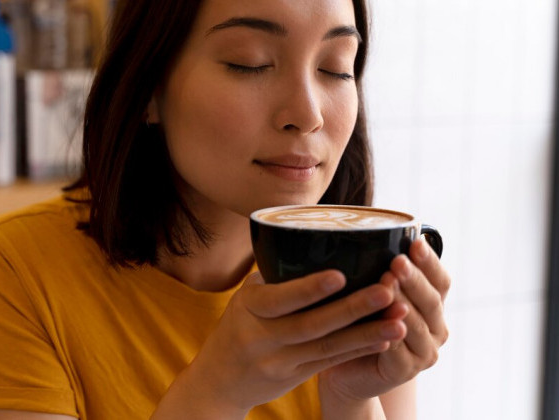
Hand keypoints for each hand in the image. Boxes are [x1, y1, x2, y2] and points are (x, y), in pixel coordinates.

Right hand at [156, 269, 407, 418]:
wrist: (220, 379)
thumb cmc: (239, 325)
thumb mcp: (246, 297)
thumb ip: (275, 277)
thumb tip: (315, 239)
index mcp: (248, 307)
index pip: (279, 298)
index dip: (309, 288)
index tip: (341, 274)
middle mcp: (261, 337)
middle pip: (311, 324)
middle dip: (352, 309)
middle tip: (386, 291)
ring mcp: (279, 362)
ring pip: (328, 347)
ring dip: (367, 332)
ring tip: (399, 317)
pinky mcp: (294, 377)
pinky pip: (331, 362)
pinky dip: (359, 349)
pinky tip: (386, 337)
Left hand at [318, 238, 450, 404]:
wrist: (345, 368)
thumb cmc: (358, 322)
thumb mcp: (369, 291)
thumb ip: (377, 269)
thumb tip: (364, 230)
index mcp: (432, 304)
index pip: (440, 279)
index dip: (430, 261)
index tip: (415, 241)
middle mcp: (435, 327)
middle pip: (430, 299)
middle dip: (414, 279)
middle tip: (397, 261)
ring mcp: (424, 351)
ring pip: (416, 324)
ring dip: (402, 304)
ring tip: (387, 286)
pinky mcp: (405, 371)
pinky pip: (399, 351)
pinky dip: (391, 335)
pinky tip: (383, 323)